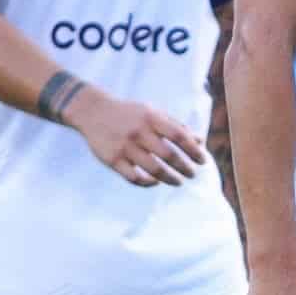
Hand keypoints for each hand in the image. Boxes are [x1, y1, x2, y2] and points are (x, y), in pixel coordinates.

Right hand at [71, 87, 208, 187]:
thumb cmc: (129, 114)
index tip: (203, 160)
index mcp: (150, 118)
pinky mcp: (112, 160)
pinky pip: (134, 178)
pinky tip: (156, 181)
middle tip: (192, 174)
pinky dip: (148, 183)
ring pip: (153, 170)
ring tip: (179, 182)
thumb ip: (176, 126)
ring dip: (170, 178)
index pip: (179, 135)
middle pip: (168, 155)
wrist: (93, 112)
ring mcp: (124, 147)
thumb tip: (200, 142)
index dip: (194, 150)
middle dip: (185, 168)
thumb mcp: (152, 113)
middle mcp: (138, 132)